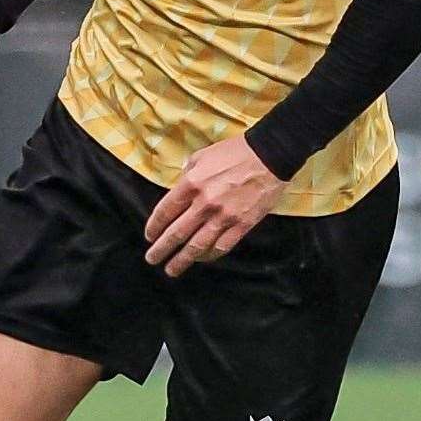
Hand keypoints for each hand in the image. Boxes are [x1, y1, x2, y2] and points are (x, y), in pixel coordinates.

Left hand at [144, 136, 286, 278]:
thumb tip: (179, 186)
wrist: (270, 155)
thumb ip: (187, 173)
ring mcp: (224, 217)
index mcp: (192, 184)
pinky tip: (201, 259)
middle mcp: (204, 203)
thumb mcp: (203, 155)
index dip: (154, 226)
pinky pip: (221, 246)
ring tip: (171, 269)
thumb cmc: (236, 152)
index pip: (165, 211)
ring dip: (181, 260)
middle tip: (152, 259)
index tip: (149, 236)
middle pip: (176, 233)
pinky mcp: (242, 225)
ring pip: (197, 246)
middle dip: (161, 249)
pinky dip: (208, 256)